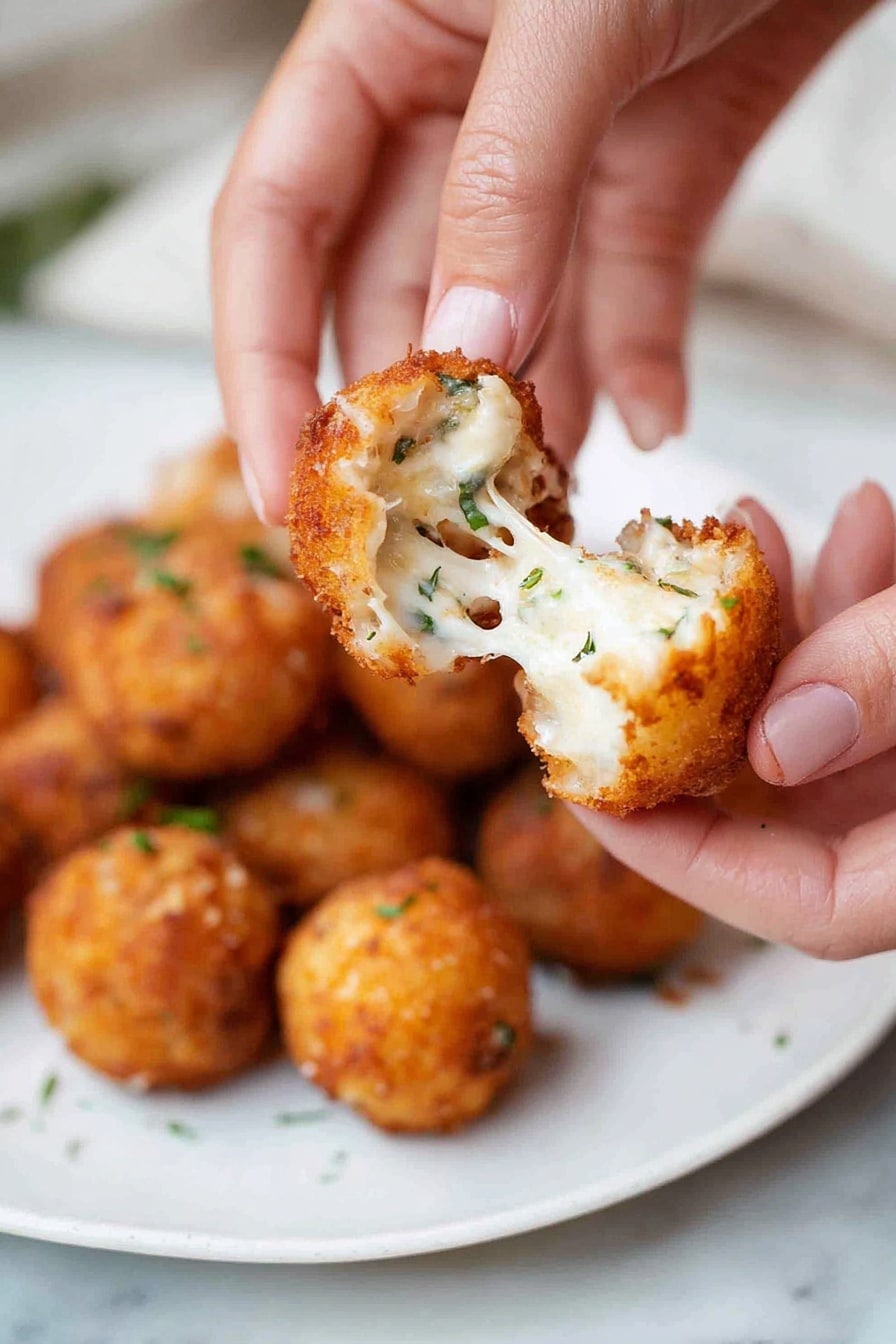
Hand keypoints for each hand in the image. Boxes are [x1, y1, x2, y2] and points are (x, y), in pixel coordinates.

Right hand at [212, 0, 874, 522]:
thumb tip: (466, 347)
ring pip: (512, 318)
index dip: (262, 365)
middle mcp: (453, 110)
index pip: (272, 228)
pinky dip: (642, 365)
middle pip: (389, 296)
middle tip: (424, 532)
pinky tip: (653, 426)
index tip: (285, 487)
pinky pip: (633, 293)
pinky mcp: (660, 172)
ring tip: (539, 511)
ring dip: (524, 419)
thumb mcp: (573, 10)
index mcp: (376, 43)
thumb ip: (507, 181)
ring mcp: (558, 152)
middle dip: (405, 420)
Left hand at [576, 483, 895, 959]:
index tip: (584, 787)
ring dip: (792, 610)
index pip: (792, 904)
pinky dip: (869, 598)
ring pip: (834, 707)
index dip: (678, 856)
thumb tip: (769, 740)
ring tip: (751, 525)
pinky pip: (888, 667)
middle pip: (790, 786)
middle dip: (713, 683)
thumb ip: (890, 688)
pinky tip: (862, 520)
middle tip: (639, 616)